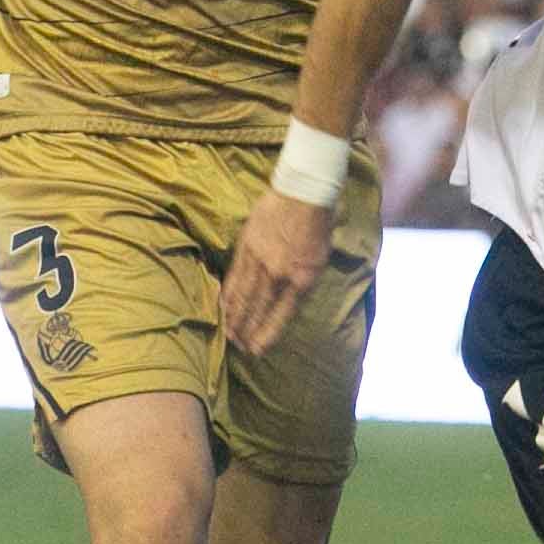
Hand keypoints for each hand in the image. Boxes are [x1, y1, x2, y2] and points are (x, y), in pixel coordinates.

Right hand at [221, 187, 336, 356]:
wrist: (303, 193)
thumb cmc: (318, 225)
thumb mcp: (320, 259)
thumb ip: (303, 282)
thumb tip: (288, 300)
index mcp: (302, 281)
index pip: (280, 317)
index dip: (266, 335)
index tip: (257, 350)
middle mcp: (279, 276)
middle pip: (258, 310)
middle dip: (247, 332)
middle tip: (239, 347)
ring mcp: (260, 262)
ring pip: (243, 297)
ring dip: (234, 318)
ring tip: (228, 334)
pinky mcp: (246, 248)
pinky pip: (235, 277)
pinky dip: (228, 294)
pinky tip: (223, 306)